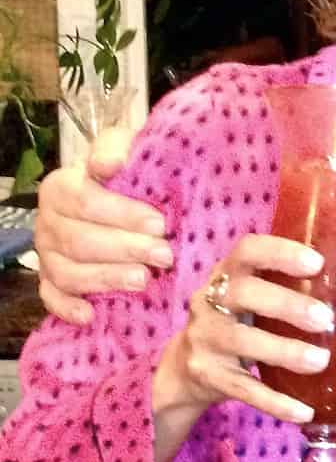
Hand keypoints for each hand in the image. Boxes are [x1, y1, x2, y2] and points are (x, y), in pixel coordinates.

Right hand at [35, 127, 171, 324]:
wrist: (118, 188)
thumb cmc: (123, 168)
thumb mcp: (122, 146)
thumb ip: (115, 149)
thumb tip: (110, 164)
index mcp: (59, 188)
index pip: (86, 202)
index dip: (123, 215)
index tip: (159, 223)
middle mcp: (47, 222)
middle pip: (80, 241)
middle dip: (125, 249)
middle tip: (164, 255)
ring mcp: (46, 254)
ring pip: (68, 273)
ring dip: (106, 279)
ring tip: (143, 280)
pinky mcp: (49, 280)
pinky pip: (51, 297)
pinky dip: (68, 308)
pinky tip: (91, 315)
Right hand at [152, 236, 331, 450]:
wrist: (183, 368)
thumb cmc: (234, 319)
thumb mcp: (246, 294)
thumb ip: (280, 284)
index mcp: (225, 274)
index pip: (247, 250)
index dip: (280, 252)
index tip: (316, 263)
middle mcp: (209, 303)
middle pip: (243, 294)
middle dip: (286, 304)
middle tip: (324, 318)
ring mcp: (205, 341)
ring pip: (243, 342)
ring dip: (285, 352)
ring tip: (321, 361)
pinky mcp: (208, 377)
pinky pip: (244, 390)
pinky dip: (276, 402)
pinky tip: (305, 411)